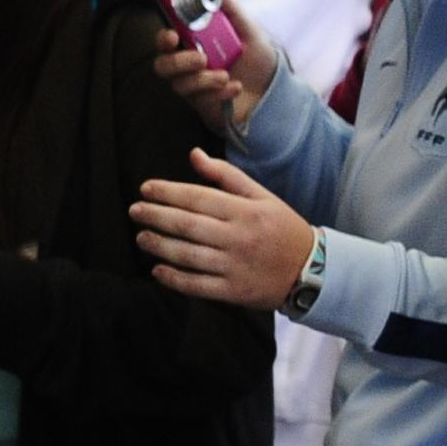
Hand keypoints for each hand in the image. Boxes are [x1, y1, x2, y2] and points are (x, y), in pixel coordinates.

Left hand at [130, 151, 314, 311]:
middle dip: (156, 216)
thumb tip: (194, 154)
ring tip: (141, 238)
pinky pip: (197, 285)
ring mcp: (235, 266)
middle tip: (134, 211)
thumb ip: (226, 175)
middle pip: (187, 225)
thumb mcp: (261, 195)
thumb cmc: (282, 228)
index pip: (198, 197)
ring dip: (159, 246)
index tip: (145, 188)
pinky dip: (174, 278)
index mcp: (245, 211)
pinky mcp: (233, 291)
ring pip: (188, 255)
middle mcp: (238, 238)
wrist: (311, 269)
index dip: (167, 192)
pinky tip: (157, 270)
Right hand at [152, 0, 277, 136]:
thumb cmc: (257, 60)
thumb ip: (230, 9)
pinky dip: (218, 94)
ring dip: (202, 80)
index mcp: (194, 44)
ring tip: (225, 76)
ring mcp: (193, 87)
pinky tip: (235, 87)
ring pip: (178, 85)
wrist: (273, 92)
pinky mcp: (203, 105)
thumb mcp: (248, 30)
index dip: (163, 37)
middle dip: (178, 62)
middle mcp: (187, 65)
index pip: (166, 39)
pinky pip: (199, 101)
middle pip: (162, 64)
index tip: (173, 34)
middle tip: (201, 58)